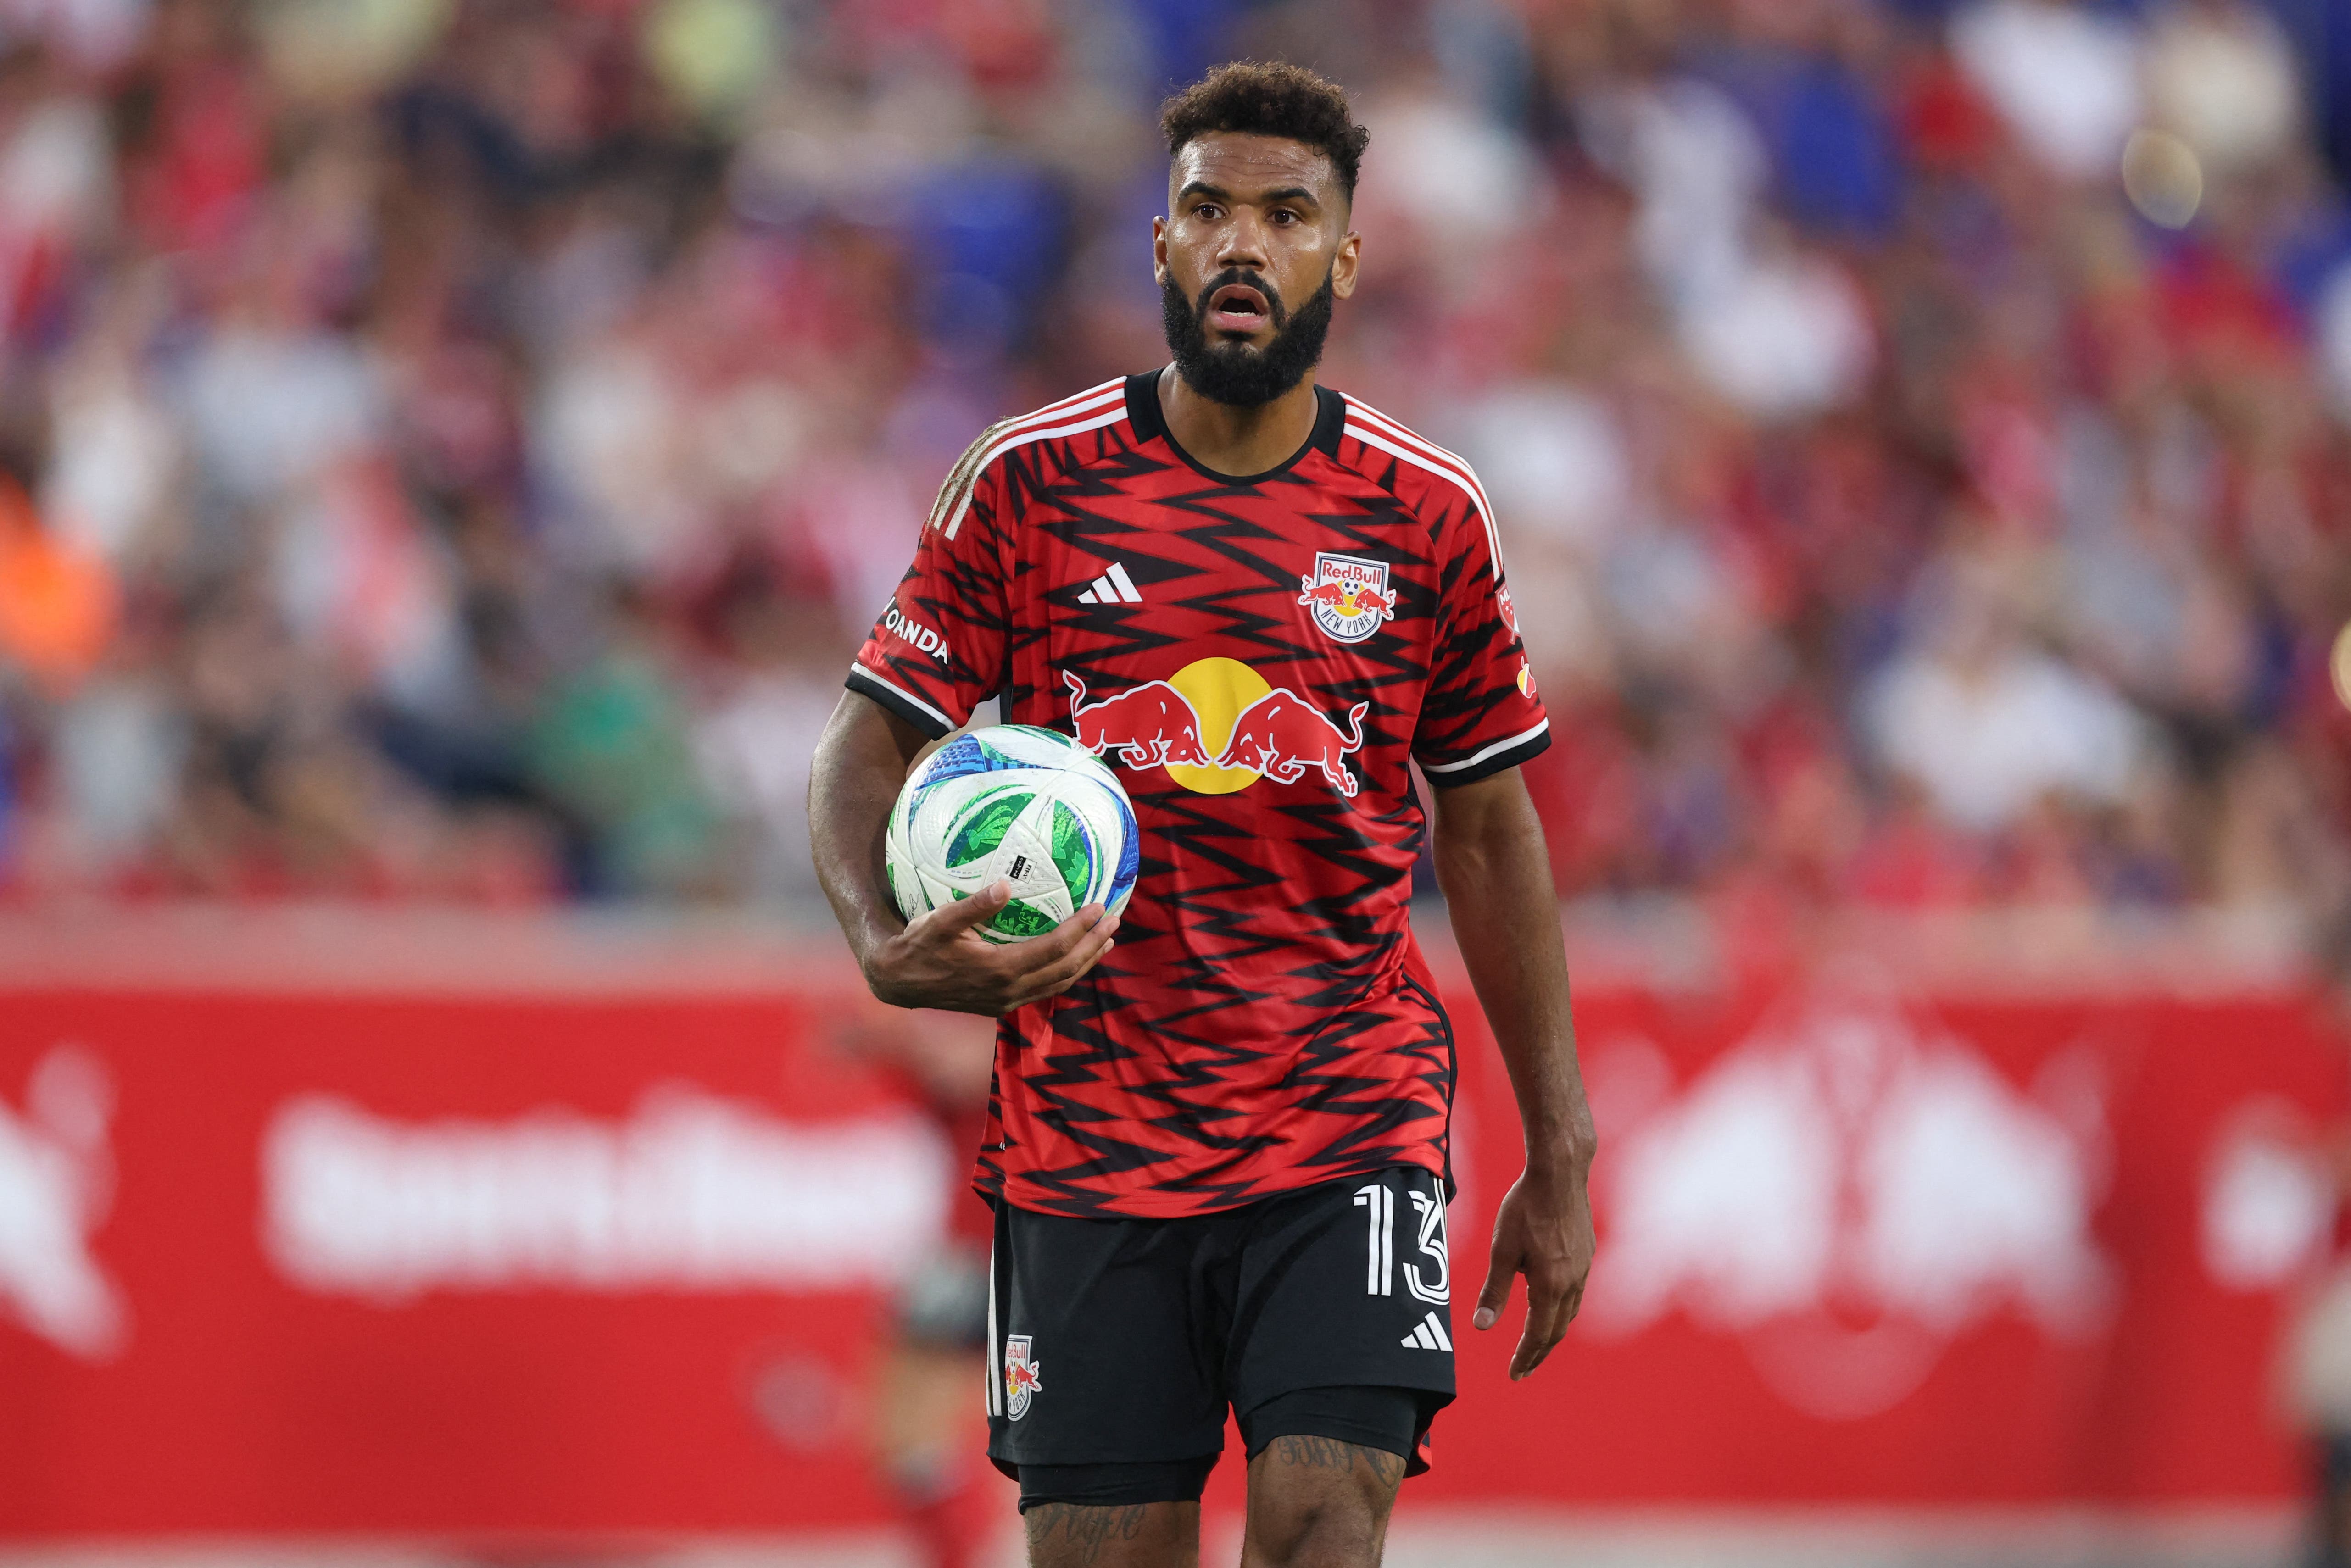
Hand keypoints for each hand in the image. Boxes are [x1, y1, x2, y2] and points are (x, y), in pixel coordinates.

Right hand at [862, 879, 1118, 1015]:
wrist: (899, 982)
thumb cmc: (918, 944)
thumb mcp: (940, 921)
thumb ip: (974, 905)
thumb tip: (1005, 885)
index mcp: (1000, 970)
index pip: (1054, 949)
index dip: (1081, 929)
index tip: (1100, 907)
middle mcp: (1009, 991)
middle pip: (1066, 969)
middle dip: (1094, 945)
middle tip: (1114, 920)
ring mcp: (1006, 1002)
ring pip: (1059, 984)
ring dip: (1086, 962)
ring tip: (1106, 940)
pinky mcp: (1001, 1004)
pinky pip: (1045, 989)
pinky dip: (1066, 972)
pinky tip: (1073, 957)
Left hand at [1472, 1157, 1594, 1379]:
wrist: (1559, 1173)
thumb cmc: (1525, 1208)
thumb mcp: (1501, 1250)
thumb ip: (1494, 1291)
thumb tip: (1481, 1327)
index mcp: (1550, 1286)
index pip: (1538, 1335)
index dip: (1525, 1358)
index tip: (1514, 1375)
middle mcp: (1572, 1282)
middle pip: (1556, 1331)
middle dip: (1538, 1353)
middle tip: (1523, 1369)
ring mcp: (1583, 1268)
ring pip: (1569, 1313)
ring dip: (1552, 1333)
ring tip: (1536, 1344)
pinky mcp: (1587, 1254)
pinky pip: (1576, 1293)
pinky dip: (1562, 1310)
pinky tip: (1550, 1305)